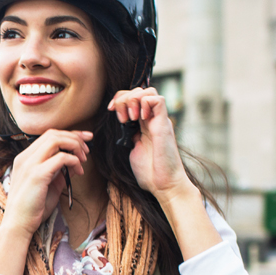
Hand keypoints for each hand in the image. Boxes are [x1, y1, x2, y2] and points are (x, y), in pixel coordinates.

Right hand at [2, 129, 91, 235]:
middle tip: (87, 150)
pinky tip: (78, 171)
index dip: (69, 134)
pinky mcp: (37, 174)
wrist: (18, 224)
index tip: (85, 139)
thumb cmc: (32, 208)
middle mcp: (25, 157)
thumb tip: (75, 163)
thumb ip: (60, 172)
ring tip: (83, 159)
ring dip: (74, 146)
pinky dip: (74, 161)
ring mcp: (29, 164)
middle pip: (53, 134)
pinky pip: (60, 158)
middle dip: (74, 137)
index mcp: (25, 158)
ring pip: (56, 140)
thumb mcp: (49, 185)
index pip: (48, 136)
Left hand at [108, 88, 193, 205]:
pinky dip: (145, 103)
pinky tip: (141, 118)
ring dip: (133, 99)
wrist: (163, 184)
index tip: (111, 110)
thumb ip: (129, 136)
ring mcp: (159, 120)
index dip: (119, 99)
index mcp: (144, 124)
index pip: (132, 98)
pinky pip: (158, 99)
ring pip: (148, 91)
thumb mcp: (133, 149)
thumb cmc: (150, 172)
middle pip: (138, 90)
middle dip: (123, 98)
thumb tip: (122, 130)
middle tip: (120, 118)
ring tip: (130, 118)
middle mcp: (152, 119)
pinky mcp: (164, 124)